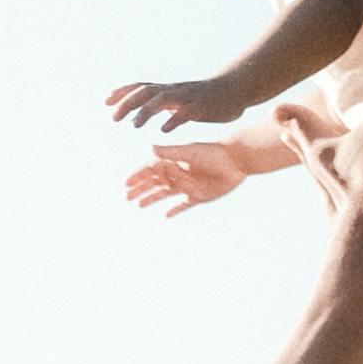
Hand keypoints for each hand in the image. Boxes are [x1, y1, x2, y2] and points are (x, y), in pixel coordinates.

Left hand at [107, 75, 232, 132]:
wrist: (237, 89)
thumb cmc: (208, 97)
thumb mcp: (182, 99)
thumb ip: (164, 104)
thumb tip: (144, 113)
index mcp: (169, 90)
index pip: (141, 87)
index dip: (123, 92)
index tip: (106, 101)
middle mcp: (175, 90)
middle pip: (146, 91)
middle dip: (128, 103)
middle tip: (113, 117)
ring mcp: (187, 97)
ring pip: (162, 100)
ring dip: (146, 111)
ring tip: (134, 125)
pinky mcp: (201, 107)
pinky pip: (185, 113)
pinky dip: (174, 120)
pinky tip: (164, 130)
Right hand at [125, 140, 251, 217]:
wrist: (236, 161)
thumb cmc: (213, 153)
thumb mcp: (189, 152)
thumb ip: (170, 152)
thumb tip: (150, 148)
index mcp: (175, 162)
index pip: (151, 170)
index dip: (138, 176)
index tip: (126, 184)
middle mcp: (180, 174)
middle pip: (155, 183)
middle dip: (141, 189)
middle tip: (127, 197)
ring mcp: (188, 186)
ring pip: (166, 194)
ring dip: (152, 198)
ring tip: (139, 205)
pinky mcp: (200, 196)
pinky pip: (184, 205)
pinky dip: (175, 209)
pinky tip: (165, 215)